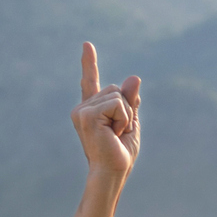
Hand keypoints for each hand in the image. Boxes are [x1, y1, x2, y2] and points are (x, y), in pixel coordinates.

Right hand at [73, 42, 140, 181]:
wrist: (112, 171)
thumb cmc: (120, 153)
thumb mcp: (130, 123)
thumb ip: (131, 101)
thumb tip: (134, 77)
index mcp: (92, 110)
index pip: (91, 82)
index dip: (89, 63)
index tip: (87, 45)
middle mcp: (83, 108)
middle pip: (116, 89)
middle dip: (126, 110)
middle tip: (117, 133)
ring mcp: (82, 110)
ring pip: (118, 95)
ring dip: (125, 116)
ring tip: (114, 134)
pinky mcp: (86, 114)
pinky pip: (117, 103)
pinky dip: (123, 118)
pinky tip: (114, 133)